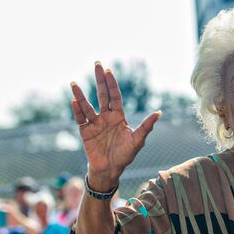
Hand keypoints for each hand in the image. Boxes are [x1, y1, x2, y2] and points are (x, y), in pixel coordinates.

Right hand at [71, 62, 160, 190]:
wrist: (110, 170)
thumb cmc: (125, 155)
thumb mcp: (137, 140)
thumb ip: (146, 126)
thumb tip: (159, 113)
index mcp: (118, 116)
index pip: (115, 96)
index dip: (112, 84)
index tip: (108, 70)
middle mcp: (106, 117)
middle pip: (102, 95)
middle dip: (100, 80)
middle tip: (96, 64)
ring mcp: (95, 124)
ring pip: (87, 106)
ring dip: (81, 95)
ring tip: (74, 84)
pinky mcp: (85, 132)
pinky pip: (80, 119)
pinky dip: (77, 111)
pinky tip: (74, 101)